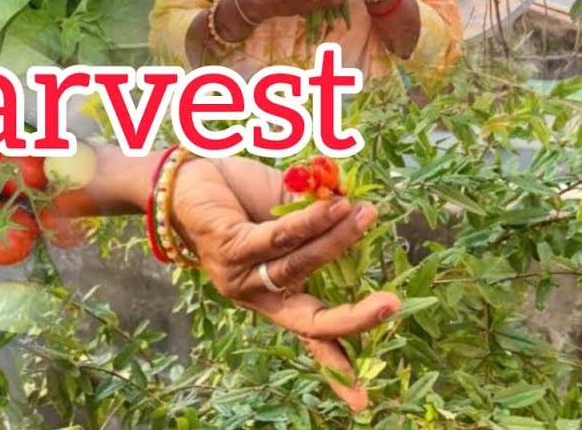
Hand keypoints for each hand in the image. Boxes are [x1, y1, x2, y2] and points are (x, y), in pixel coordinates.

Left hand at [169, 155, 400, 412]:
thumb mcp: (289, 213)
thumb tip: (358, 209)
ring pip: (297, 266)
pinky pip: (276, 238)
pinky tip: (333, 207)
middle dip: (352, 318)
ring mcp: (241, 275)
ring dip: (336, 240)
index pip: (311, 337)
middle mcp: (258, 295)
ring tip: (363, 215)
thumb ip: (320, 218)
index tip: (362, 404)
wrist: (190, 177)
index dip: (337, 370)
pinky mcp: (228, 248)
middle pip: (309, 321)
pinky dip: (309, 222)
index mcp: (276, 296)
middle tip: (391, 305)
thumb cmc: (243, 199)